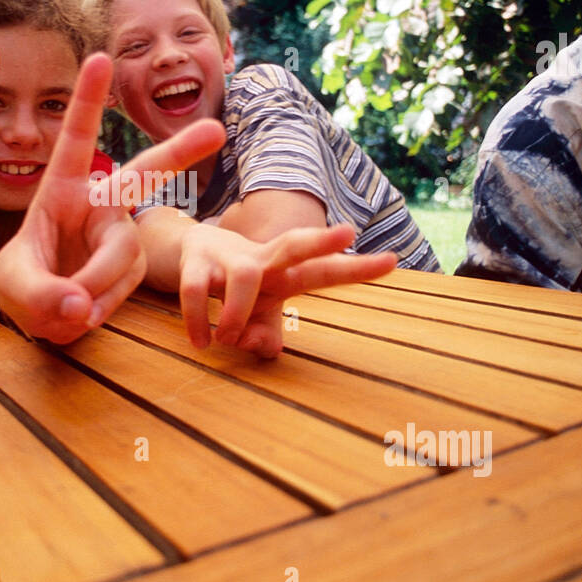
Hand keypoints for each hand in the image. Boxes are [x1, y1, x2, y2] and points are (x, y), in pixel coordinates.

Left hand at [0, 53, 224, 343]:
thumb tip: (79, 307)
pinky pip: (122, 287)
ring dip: (92, 285)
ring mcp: (120, 237)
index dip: (87, 99)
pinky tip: (80, 314)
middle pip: (144, 175)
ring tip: (66, 305)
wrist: (43, 311)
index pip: (76, 139)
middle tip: (216, 129)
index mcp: (62, 189)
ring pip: (122, 255)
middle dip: (179, 153)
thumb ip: (40, 294)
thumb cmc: (21, 282)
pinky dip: (98, 308)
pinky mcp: (133, 267)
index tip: (99, 56)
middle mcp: (99, 206)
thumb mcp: (13, 286)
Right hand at [178, 223, 395, 357]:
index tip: (393, 260)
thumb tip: (269, 350)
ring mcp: (228, 257)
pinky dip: (199, 320)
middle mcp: (262, 260)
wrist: (187, 252)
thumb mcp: (254, 315)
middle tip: (346, 232)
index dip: (357, 269)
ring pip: (245, 276)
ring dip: (237, 313)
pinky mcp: (196, 261)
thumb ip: (264, 335)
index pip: (325, 271)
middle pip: (294, 245)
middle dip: (320, 241)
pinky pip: (197, 291)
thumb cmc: (235, 286)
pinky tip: (202, 342)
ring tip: (227, 340)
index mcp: (284, 273)